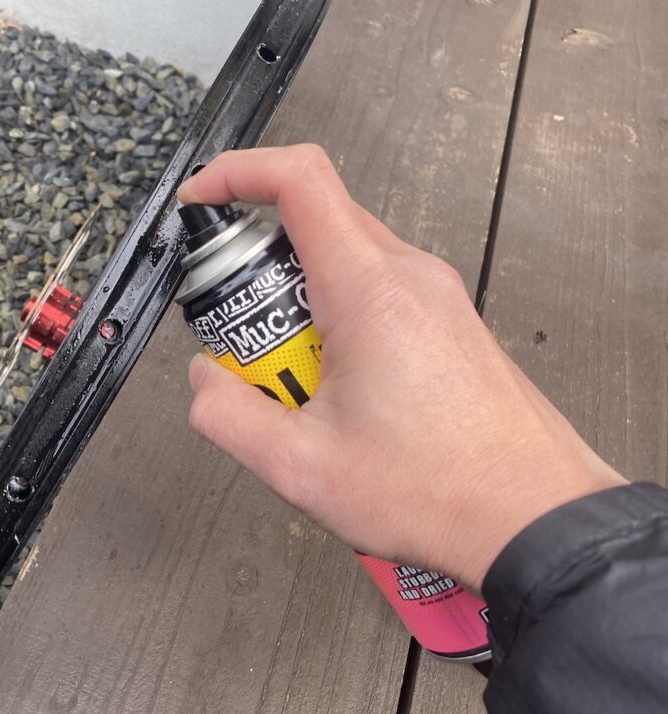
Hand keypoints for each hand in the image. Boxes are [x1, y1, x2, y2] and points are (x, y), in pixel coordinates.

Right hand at [177, 145, 624, 591]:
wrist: (535, 518)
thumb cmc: (440, 490)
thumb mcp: (301, 466)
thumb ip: (229, 416)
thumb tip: (203, 381)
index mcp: (368, 290)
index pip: (297, 179)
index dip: (236, 172)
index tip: (201, 199)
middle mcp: (409, 276)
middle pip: (312, 223)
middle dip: (257, 271)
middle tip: (241, 340)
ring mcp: (436, 296)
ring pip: (343, 261)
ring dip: (296, 305)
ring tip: (295, 384)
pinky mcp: (448, 322)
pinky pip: (376, 293)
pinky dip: (335, 323)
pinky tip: (336, 392)